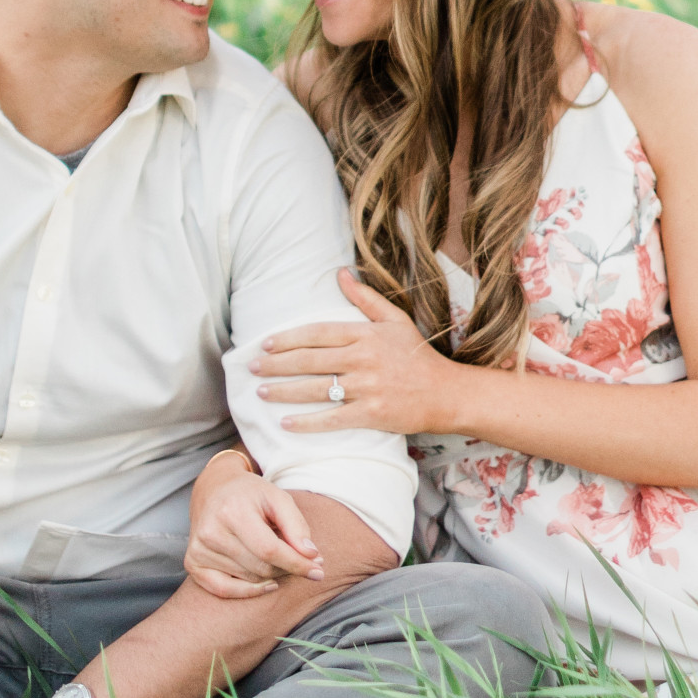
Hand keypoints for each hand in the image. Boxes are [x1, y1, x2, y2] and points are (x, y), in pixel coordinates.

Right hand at [185, 467, 324, 599]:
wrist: (213, 489)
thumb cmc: (251, 495)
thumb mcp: (278, 498)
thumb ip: (297, 526)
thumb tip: (311, 557)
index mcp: (232, 511)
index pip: (270, 550)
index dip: (297, 564)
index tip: (318, 570)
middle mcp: (211, 532)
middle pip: (260, 568)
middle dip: (288, 568)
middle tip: (304, 561)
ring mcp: (199, 549)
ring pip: (249, 579)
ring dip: (272, 575)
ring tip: (278, 557)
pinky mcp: (193, 563)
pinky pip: (224, 590)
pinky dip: (249, 592)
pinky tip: (267, 584)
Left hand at [252, 268, 455, 438]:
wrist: (446, 392)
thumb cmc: (417, 355)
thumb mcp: (395, 319)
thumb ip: (365, 297)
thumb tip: (340, 273)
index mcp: (364, 334)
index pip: (316, 333)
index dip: (287, 338)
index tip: (263, 344)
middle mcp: (362, 358)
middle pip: (309, 360)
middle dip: (276, 365)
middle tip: (252, 368)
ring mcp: (367, 387)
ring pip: (316, 388)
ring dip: (284, 391)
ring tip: (261, 392)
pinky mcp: (371, 414)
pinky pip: (332, 418)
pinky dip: (307, 422)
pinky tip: (285, 423)